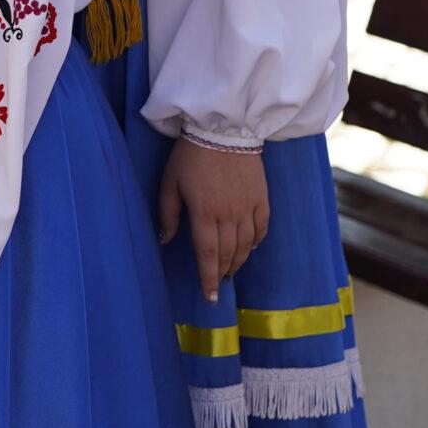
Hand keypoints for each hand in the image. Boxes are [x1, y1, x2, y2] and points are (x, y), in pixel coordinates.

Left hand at [155, 141, 269, 302]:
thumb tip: (165, 240)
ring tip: (230, 270)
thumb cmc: (190, 155)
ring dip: (237, 262)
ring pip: (246, 245)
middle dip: (221, 273)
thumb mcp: (170, 182)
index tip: (210, 298)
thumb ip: (168, 214)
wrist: (223, 129)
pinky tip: (250, 248)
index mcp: (204, 214)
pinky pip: (262, 228)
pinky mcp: (262, 197)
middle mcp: (229, 215)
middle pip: (227, 254)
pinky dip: (256, 242)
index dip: (208, 279)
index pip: (208, 256)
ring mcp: (248, 207)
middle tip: (217, 285)